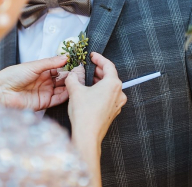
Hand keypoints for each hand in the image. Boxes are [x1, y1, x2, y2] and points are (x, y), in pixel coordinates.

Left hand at [0, 55, 83, 110]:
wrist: (1, 92)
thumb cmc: (13, 75)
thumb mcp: (33, 66)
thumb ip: (50, 62)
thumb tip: (65, 57)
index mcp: (41, 70)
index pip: (58, 68)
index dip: (67, 66)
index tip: (77, 64)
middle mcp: (44, 81)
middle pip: (61, 79)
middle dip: (70, 76)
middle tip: (80, 73)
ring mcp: (44, 92)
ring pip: (61, 89)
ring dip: (69, 86)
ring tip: (78, 81)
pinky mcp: (44, 103)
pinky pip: (57, 99)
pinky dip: (65, 96)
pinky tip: (71, 91)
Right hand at [65, 52, 126, 186]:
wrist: (87, 136)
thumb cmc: (84, 113)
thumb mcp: (75, 90)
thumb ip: (73, 77)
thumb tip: (73, 73)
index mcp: (113, 84)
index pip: (108, 65)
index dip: (99, 58)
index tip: (92, 55)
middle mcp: (119, 93)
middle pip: (110, 76)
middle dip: (98, 70)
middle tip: (88, 66)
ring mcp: (118, 104)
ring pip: (110, 87)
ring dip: (99, 81)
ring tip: (87, 79)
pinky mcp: (113, 112)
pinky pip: (109, 96)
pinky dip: (101, 91)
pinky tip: (90, 92)